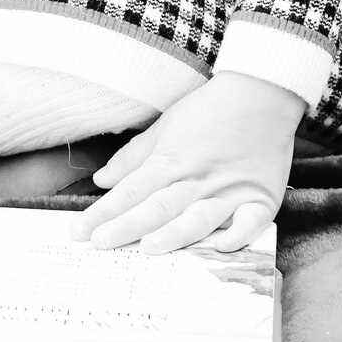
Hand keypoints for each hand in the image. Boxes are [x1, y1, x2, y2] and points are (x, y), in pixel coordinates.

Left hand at [74, 72, 304, 254]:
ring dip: (173, 234)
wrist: (262, 92)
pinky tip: (221, 248)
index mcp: (171, 161)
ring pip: (197, 217)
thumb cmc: (209, 110)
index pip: (130, 191)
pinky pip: (250, 222)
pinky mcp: (261, 198)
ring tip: (149, 249)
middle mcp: (197, 179)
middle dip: (126, 227)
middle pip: (157, 206)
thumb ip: (133, 157)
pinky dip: (237, 236)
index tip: (79, 232)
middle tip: (98, 245)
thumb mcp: (165, 126)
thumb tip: (102, 180)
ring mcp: (230, 190)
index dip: (104, 212)